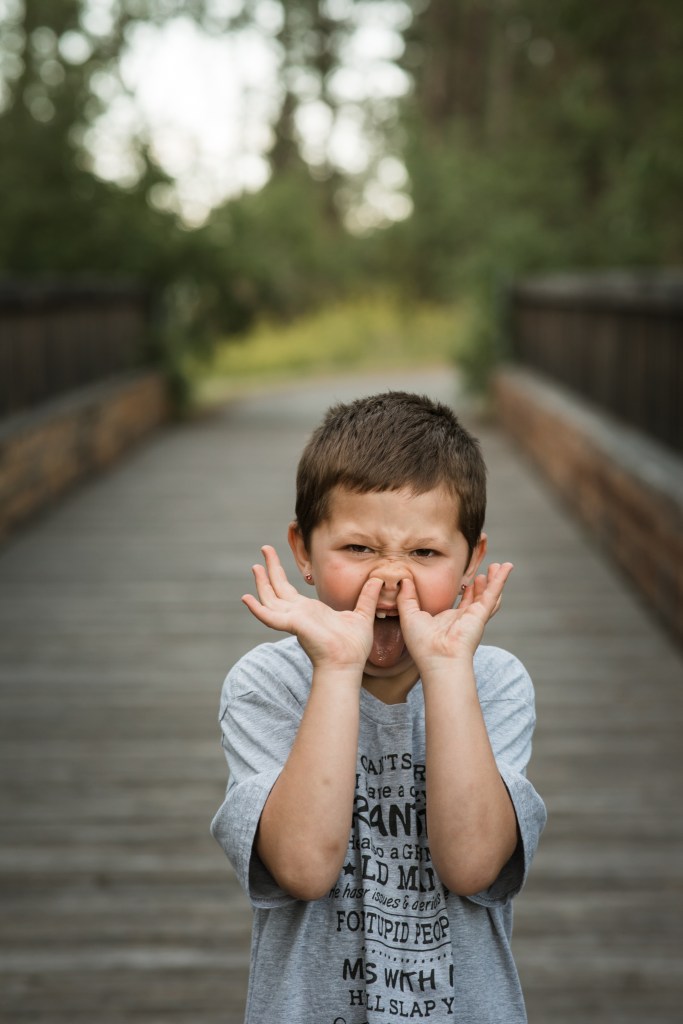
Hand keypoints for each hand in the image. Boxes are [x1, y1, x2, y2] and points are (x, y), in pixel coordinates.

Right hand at [242, 545, 382, 672]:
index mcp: (309, 611)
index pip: (288, 590)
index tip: (274, 557)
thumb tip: (379, 580)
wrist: (348, 664)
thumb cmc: (353, 647)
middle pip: (276, 588)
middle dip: (270, 569)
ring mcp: (293, 619)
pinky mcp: (293, 625)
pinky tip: (246, 598)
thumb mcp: (362, 614)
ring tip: (255, 566)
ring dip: (262, 583)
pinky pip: (270, 617)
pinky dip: (257, 609)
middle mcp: (297, 613)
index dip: (280, 573)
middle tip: (264, 549)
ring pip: (270, 598)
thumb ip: (367, 597)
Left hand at [396, 562, 513, 668]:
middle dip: (481, 585)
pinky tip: (507, 567)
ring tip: (499, 566)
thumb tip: (404, 580)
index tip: (465, 582)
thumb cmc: (423, 645)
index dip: (465, 592)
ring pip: (488, 594)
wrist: (438, 659)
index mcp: (449, 620)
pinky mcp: (481, 613)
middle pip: (477, 598)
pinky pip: (493, 593)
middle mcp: (464, 618)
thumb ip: (407, 597)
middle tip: (483, 572)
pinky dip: (500, 579)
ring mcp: (474, 615)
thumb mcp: (409, 616)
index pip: (461, 604)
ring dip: (494, 580)